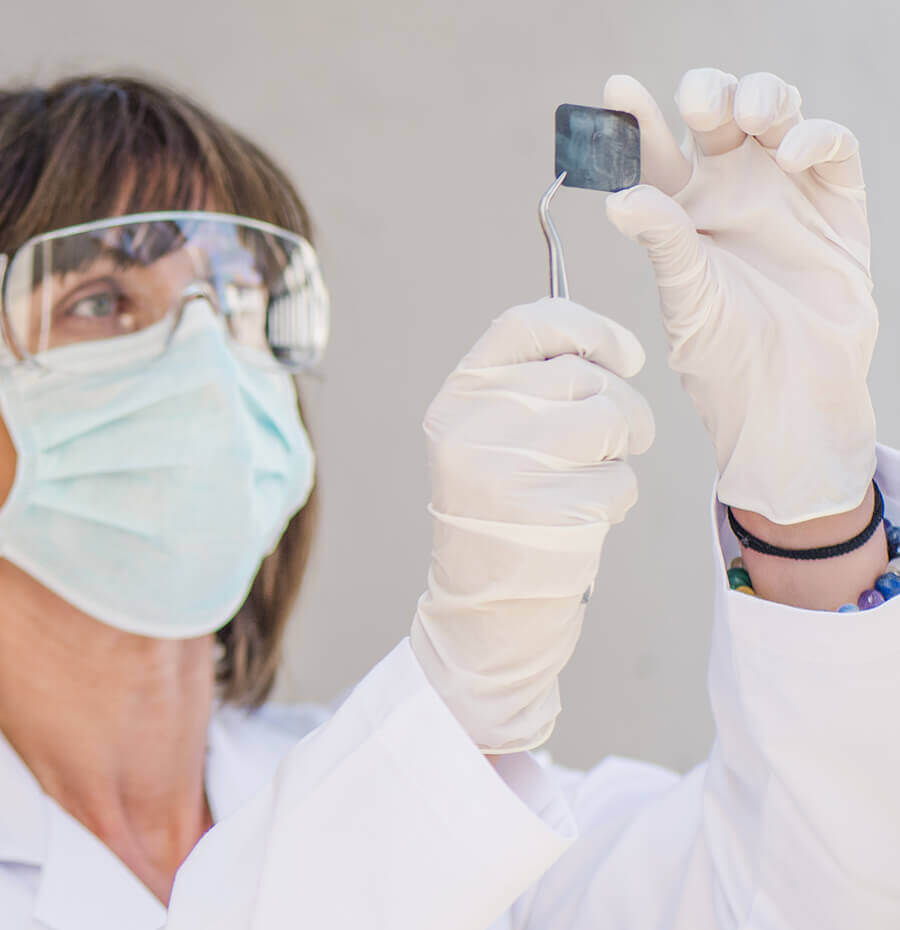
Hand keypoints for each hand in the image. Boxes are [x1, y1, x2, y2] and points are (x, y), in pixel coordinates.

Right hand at [410, 298, 653, 752]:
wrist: (485, 607)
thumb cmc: (501, 513)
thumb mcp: (488, 438)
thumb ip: (530, 388)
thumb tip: (611, 351)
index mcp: (458, 398)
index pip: (526, 324)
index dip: (587, 327)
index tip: (625, 354)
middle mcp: (475, 426)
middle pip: (584, 375)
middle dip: (623, 405)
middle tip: (623, 436)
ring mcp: (510, 469)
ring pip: (613, 417)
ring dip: (627, 448)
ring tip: (601, 475)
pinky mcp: (550, 512)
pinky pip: (621, 478)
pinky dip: (619, 498)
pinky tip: (584, 519)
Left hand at [604, 69, 876, 524]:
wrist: (789, 396)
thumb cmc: (726, 358)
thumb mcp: (686, 298)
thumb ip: (662, 241)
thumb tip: (620, 198)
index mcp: (682, 215)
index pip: (655, 154)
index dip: (636, 119)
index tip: (616, 89)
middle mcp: (730, 195)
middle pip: (718, 116)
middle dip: (711, 93)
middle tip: (702, 107)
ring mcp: (783, 195)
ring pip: (776, 114)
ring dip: (764, 97)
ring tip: (751, 118)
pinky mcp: (835, 205)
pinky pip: (831, 147)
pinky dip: (816, 134)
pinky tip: (794, 152)